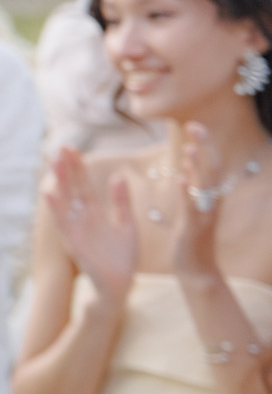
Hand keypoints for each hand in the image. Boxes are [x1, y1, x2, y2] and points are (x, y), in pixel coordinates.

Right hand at [44, 146, 138, 302]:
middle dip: (67, 168)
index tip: (73, 148)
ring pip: (65, 201)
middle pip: (72, 188)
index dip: (79, 167)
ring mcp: (76, 229)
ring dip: (59, 181)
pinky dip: (55, 207)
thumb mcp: (127, 224)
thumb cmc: (123, 257)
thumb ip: (121, 201)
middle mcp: (82, 218)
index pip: (84, 184)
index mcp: (95, 213)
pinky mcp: (75, 242)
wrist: (120, 284)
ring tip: (54, 162)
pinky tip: (49, 191)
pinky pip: (63, 222)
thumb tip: (118, 176)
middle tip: (61, 147)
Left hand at [175, 122, 227, 282]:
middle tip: (193, 126)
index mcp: (210, 195)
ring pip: (206, 186)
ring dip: (198, 166)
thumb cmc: (192, 237)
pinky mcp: (194, 228)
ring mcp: (205, 215)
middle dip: (204, 146)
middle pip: (213, 168)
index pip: (210, 164)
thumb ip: (192, 187)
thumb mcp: (191, 207)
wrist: (196, 268)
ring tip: (189, 149)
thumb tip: (189, 165)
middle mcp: (212, 202)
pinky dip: (187, 192)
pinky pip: (192, 208)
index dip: (204, 144)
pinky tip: (181, 179)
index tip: (193, 125)